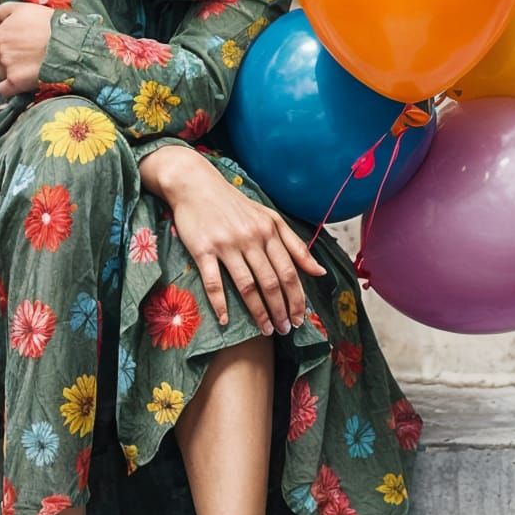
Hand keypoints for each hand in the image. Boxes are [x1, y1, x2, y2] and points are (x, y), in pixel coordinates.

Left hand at [0, 2, 53, 98]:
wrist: (69, 44)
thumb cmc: (48, 23)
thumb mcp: (21, 9)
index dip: (0, 43)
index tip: (17, 43)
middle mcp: (0, 51)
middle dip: (5, 58)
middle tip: (26, 54)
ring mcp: (7, 67)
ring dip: (10, 72)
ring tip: (31, 65)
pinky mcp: (16, 83)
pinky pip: (4, 89)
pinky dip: (11, 87)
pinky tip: (25, 80)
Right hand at [141, 147, 326, 335]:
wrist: (195, 184)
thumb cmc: (234, 204)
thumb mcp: (269, 217)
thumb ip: (295, 245)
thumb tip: (319, 271)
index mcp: (269, 231)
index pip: (289, 271)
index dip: (297, 298)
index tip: (300, 319)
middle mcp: (251, 238)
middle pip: (271, 282)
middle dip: (281, 310)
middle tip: (284, 329)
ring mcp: (226, 244)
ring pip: (247, 285)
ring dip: (258, 312)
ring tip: (265, 330)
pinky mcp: (203, 249)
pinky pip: (213, 281)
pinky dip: (220, 303)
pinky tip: (225, 320)